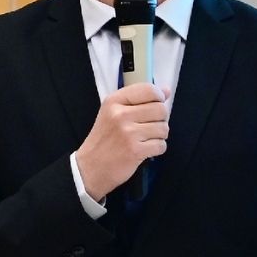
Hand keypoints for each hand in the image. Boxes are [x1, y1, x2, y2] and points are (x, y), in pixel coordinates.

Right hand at [73, 83, 170, 200]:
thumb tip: (166, 90)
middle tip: (150, 126)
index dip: (159, 97)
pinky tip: (145, 149)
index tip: (156, 105)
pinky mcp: (135, 150)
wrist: (90, 167)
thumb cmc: (104, 139)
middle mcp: (120, 114)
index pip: (149, 89)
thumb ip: (140, 100)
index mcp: (114, 101)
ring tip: (145, 139)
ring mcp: (128, 133)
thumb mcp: (113, 113)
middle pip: (161, 109)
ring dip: (159, 135)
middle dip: (161, 119)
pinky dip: (157, 149)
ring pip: (163, 128)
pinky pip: (161, 145)